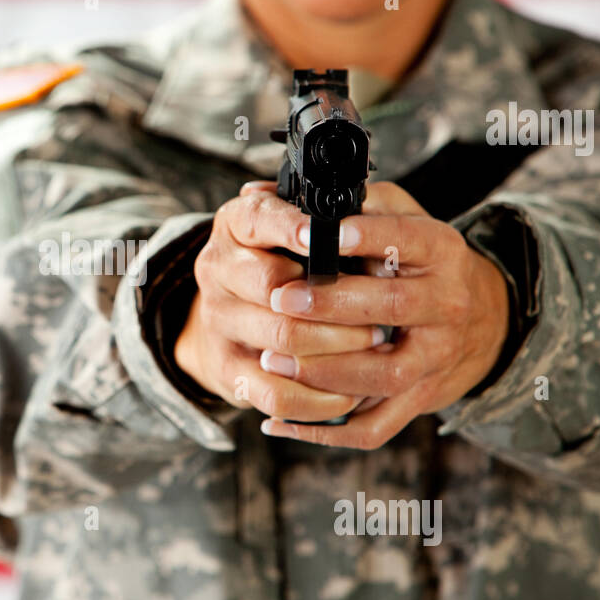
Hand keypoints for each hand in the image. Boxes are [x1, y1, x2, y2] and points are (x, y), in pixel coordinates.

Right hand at [174, 181, 386, 421]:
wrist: (231, 315)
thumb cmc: (281, 260)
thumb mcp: (295, 223)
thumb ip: (319, 211)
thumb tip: (355, 203)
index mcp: (236, 223)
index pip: (258, 218)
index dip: (290, 228)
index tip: (322, 235)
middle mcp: (217, 268)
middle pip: (275, 288)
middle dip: (336, 304)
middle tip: (382, 312)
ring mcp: (218, 320)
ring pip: (282, 340)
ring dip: (337, 347)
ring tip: (376, 344)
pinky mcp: (227, 368)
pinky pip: (275, 392)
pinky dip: (317, 397)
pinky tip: (350, 392)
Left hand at [258, 181, 509, 448]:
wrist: (481, 321)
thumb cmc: (421, 263)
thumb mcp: (407, 218)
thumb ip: (364, 202)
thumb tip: (295, 193)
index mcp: (442, 253)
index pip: (411, 239)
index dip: (371, 235)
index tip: (325, 232)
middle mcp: (446, 306)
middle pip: (393, 307)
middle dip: (332, 305)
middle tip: (282, 298)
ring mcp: (435, 358)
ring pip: (383, 373)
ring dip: (324, 370)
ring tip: (273, 360)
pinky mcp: (419, 398)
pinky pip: (374, 425)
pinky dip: (326, 430)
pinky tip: (279, 422)